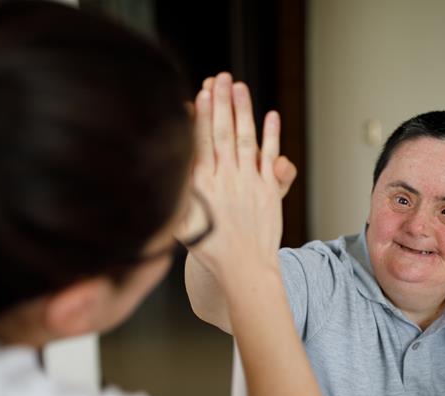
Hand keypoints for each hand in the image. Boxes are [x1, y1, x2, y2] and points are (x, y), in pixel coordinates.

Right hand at [185, 72, 287, 281]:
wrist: (242, 269)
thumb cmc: (209, 247)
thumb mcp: (183, 221)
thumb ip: (181, 192)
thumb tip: (173, 163)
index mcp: (201, 187)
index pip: (201, 143)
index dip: (202, 115)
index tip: (201, 92)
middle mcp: (226, 181)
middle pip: (223, 133)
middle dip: (221, 103)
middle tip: (220, 77)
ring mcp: (249, 184)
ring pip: (246, 139)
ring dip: (243, 110)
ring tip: (240, 86)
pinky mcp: (269, 190)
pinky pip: (270, 158)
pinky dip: (272, 136)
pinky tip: (271, 116)